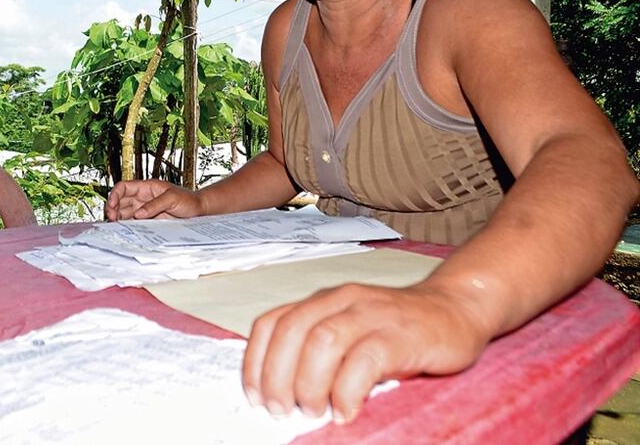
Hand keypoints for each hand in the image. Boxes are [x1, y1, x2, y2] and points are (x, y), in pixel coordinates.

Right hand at [104, 179, 203, 220]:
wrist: (198, 210)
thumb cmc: (188, 199)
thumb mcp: (172, 198)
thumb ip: (155, 205)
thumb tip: (138, 214)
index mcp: (146, 187)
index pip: (124, 187)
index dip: (115, 194)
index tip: (112, 204)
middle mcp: (143, 198)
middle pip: (120, 200)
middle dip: (112, 208)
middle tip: (111, 218)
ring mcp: (144, 209)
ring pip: (124, 212)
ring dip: (117, 218)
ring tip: (114, 225)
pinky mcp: (148, 220)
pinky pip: (133, 222)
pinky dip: (126, 225)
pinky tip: (123, 230)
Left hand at [242, 282, 490, 423]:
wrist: (456, 309)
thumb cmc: (397, 331)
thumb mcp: (349, 334)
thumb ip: (318, 352)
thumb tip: (282, 394)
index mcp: (322, 302)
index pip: (272, 323)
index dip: (256, 361)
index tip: (256, 396)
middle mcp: (341, 301)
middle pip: (292, 332)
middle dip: (277, 376)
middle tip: (281, 410)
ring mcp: (372, 314)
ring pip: (323, 341)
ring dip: (309, 382)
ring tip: (312, 411)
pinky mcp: (400, 334)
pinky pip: (365, 359)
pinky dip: (348, 389)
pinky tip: (345, 411)